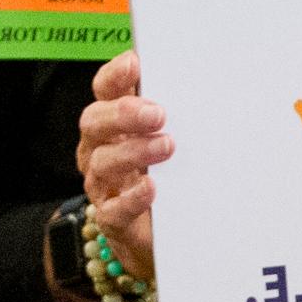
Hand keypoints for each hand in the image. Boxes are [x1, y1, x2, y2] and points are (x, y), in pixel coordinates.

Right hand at [73, 49, 167, 281]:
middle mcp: (100, 149)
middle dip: (123, 114)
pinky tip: (152, 188)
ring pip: (102, 163)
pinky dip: (131, 198)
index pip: (104, 90)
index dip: (114, 76)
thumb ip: (178, 113)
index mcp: (114, 123)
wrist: (167, 238)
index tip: (135, 64)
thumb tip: (207, 80)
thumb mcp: (173, 138)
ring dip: (133, 151)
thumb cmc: (170, 177)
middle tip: (157, 113)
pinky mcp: (112, 220)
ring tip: (167, 146)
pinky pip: (112, 210)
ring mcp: (103, 186)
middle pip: (95, 122)